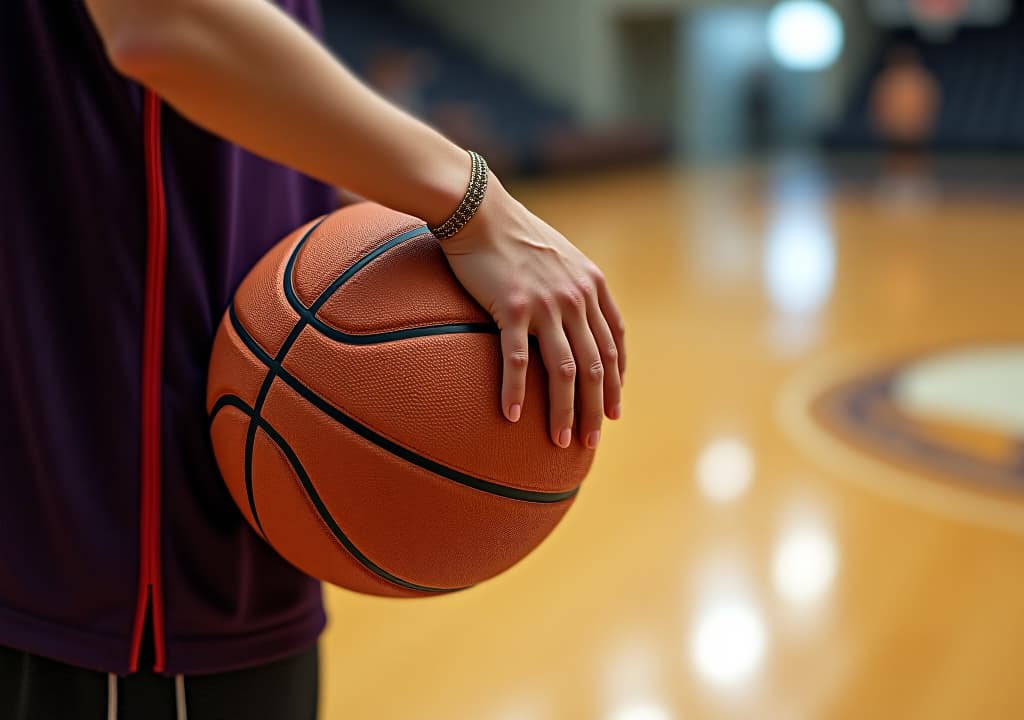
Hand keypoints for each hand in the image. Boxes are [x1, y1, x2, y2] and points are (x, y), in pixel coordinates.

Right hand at [439, 174, 625, 448]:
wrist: (480, 211)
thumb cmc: (513, 233)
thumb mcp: (559, 255)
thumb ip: (573, 285)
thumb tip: (573, 314)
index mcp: (591, 286)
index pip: (614, 342)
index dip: (616, 379)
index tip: (613, 408)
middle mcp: (576, 298)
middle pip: (595, 365)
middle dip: (596, 408)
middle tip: (592, 440)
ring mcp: (547, 304)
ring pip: (565, 370)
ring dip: (565, 411)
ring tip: (561, 441)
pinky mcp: (513, 308)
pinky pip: (517, 360)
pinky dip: (516, 391)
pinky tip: (511, 416)